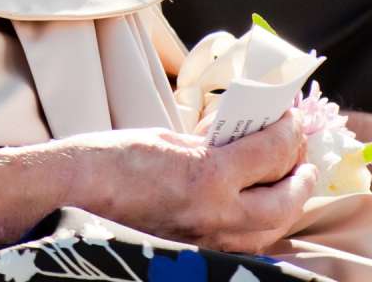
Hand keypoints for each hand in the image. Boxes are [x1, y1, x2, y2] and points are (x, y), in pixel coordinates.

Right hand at [76, 116, 317, 252]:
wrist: (68, 196)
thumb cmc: (109, 160)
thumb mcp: (168, 139)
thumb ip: (211, 144)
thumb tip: (242, 136)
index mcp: (208, 177)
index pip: (272, 153)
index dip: (289, 131)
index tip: (291, 118)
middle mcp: (215, 216)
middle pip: (284, 203)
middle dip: (301, 178)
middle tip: (303, 159)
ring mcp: (206, 242)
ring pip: (268, 231)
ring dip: (284, 206)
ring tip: (287, 184)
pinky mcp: (194, 254)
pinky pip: (242, 244)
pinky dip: (258, 226)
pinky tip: (254, 209)